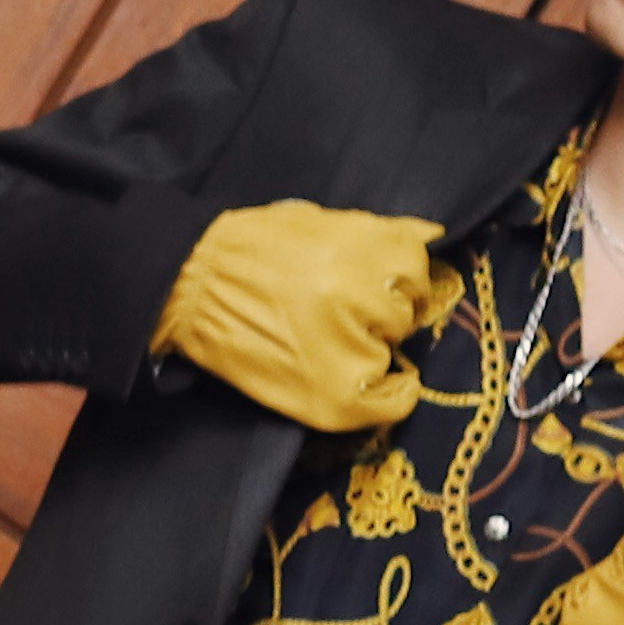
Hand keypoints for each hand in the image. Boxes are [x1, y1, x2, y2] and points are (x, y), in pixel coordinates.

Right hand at [153, 202, 441, 429]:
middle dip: (381, 310)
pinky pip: (392, 402)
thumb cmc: (253, 250)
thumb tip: (432, 233)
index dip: (391, 276)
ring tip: (326, 339)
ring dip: (372, 346)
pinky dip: (391, 396)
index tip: (364, 282)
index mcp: (366, 249)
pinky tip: (371, 383)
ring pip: (394, 351)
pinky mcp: (335, 398)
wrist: (192, 288)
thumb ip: (379, 231)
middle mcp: (365, 299)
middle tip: (338, 311)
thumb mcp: (319, 222)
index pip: (416, 267)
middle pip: (407, 310)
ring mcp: (352, 352)